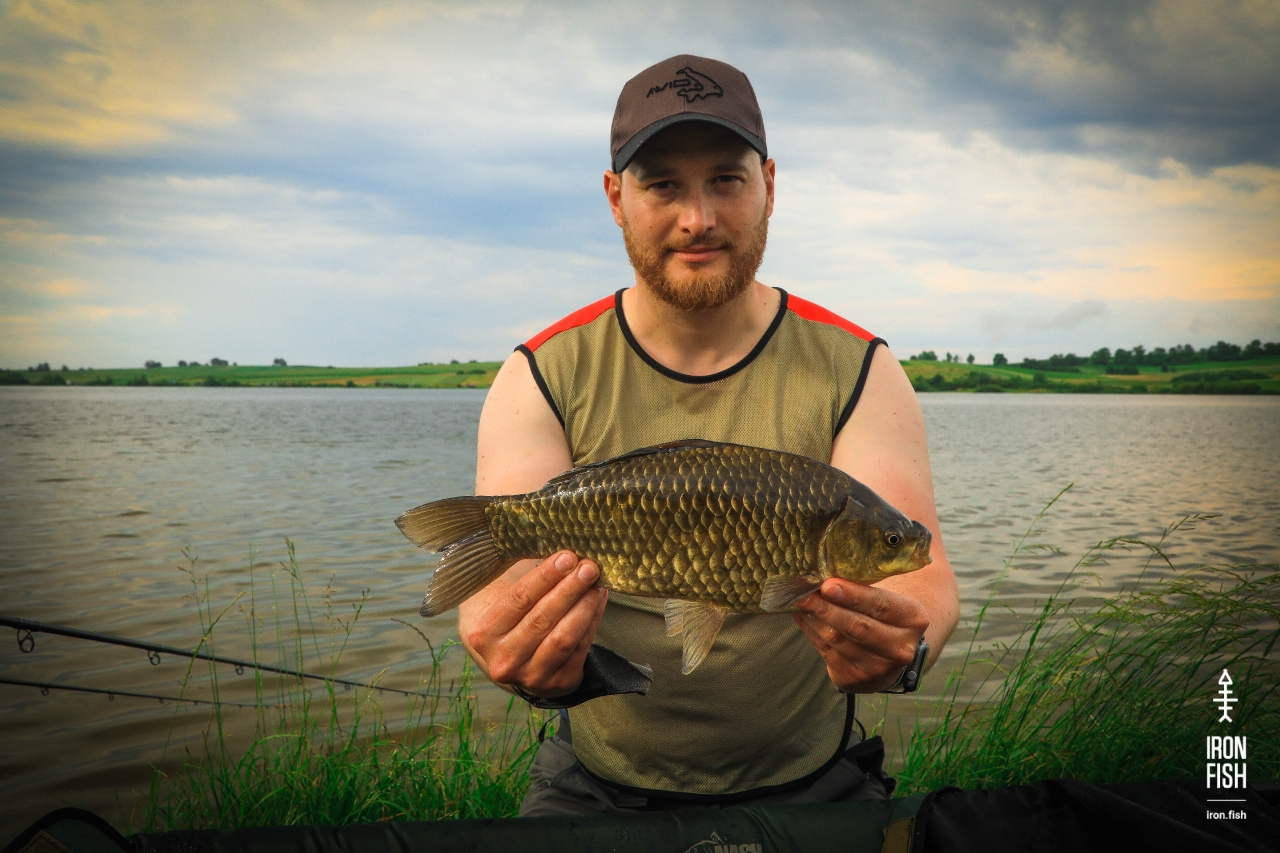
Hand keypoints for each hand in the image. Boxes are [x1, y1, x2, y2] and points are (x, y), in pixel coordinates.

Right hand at [462, 551, 607, 697]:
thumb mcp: (496, 595)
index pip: (519, 600)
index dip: (546, 577)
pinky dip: (593, 621)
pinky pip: (580, 649)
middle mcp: (504, 660)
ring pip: (563, 638)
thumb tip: (557, 548)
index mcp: (483, 634)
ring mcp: (531, 676)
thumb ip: (519, 574)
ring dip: (584, 606)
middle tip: (589, 566)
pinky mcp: (557, 684)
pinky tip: (597, 599)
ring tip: (596, 582)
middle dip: (570, 589)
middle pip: (542, 619)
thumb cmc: (503, 615)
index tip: (567, 557)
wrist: (505, 659)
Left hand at [791, 578, 929, 693]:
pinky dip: (810, 631)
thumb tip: (823, 573)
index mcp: (913, 620)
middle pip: (858, 627)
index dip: (853, 595)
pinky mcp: (855, 679)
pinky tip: (801, 616)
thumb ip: (863, 588)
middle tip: (804, 593)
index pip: (881, 605)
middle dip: (827, 608)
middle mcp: (900, 648)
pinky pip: (826, 652)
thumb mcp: (887, 598)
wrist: (889, 653)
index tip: (828, 585)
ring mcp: (878, 668)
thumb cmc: (882, 614)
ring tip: (798, 601)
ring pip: (838, 640)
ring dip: (814, 618)